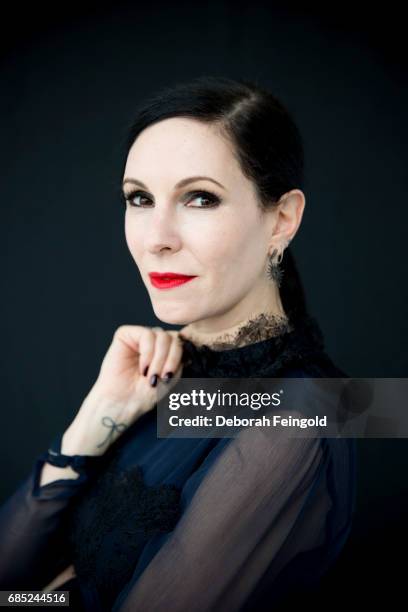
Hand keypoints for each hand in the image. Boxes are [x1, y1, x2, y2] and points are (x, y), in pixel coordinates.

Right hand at [62, 326, 183, 454]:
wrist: (122, 403)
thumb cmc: (144, 393)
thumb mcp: (170, 377)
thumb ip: (180, 359)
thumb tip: (186, 343)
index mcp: (164, 349)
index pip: (180, 342)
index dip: (179, 358)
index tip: (170, 377)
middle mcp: (153, 341)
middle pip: (172, 337)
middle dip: (170, 359)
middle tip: (161, 378)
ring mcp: (140, 336)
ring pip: (161, 335)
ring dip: (159, 358)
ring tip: (150, 376)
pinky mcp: (126, 334)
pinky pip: (146, 334)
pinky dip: (148, 352)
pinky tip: (143, 368)